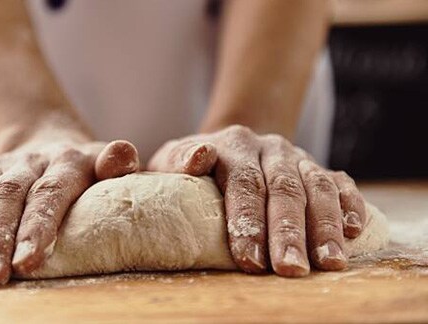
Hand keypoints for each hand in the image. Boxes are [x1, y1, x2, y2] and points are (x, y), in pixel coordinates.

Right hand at [0, 139, 138, 286]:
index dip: (38, 225)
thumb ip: (117, 163)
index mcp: (67, 161)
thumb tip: (122, 155)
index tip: (28, 262)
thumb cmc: (87, 168)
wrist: (51, 140)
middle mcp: (29, 162)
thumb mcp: (107, 163)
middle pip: (9, 196)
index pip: (51, 192)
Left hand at [148, 125, 365, 276]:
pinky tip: (354, 232)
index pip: (243, 182)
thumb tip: (199, 157)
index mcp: (233, 145)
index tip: (248, 259)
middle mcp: (269, 148)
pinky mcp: (317, 169)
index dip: (247, 220)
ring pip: (317, 186)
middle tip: (290, 269)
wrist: (230, 146)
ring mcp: (297, 157)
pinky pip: (340, 182)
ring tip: (328, 263)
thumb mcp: (171, 161)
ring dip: (325, 225)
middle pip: (283, 188)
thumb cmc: (192, 168)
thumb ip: (176, 160)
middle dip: (288, 232)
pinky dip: (350, 205)